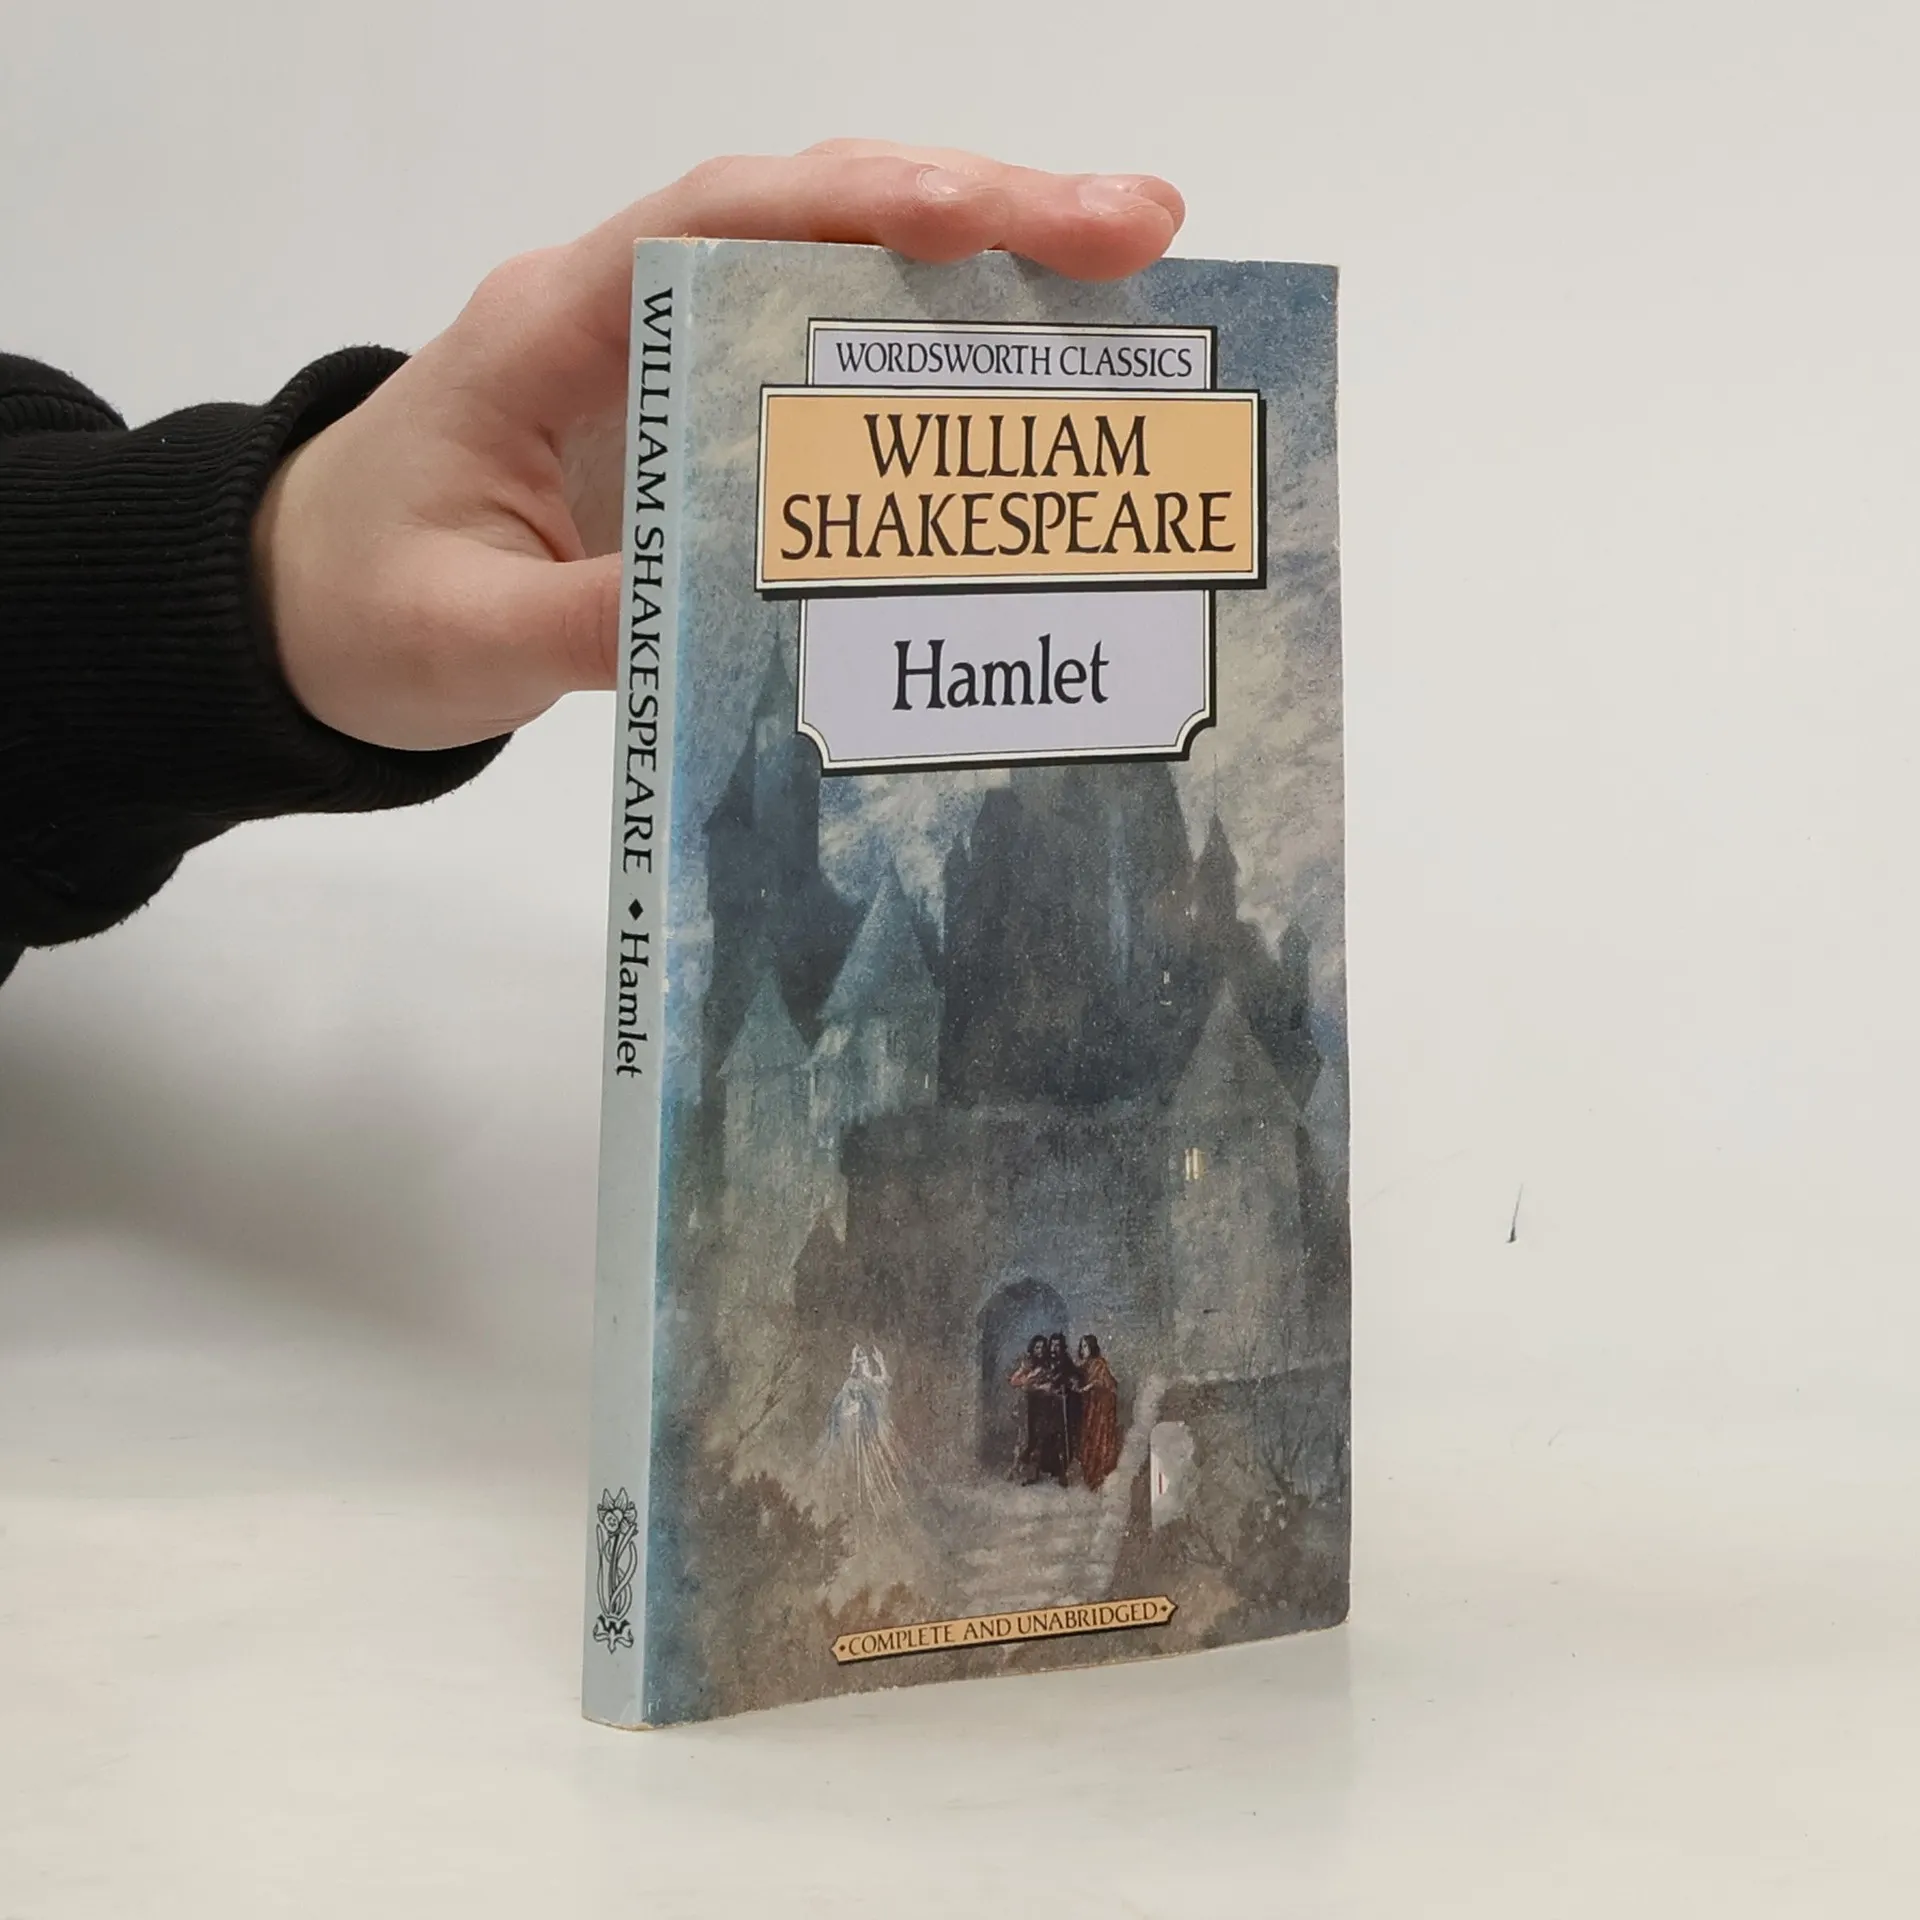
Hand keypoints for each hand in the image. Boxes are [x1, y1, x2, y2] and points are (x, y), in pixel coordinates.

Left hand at [252, 141, 1184, 751]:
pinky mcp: (701, 423)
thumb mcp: (459, 634)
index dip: (856, 204)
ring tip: (1127, 276)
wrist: (305, 616)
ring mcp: (672, 362)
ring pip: (837, 270)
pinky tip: (1029, 376)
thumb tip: (741, 615)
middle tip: (1137, 229)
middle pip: (811, 215)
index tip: (987, 214)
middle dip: (975, 209)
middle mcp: (626, 315)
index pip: (717, 222)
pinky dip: (931, 356)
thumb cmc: (360, 607)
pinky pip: (830, 363)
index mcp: (554, 328)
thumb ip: (584, 626)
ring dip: (980, 264)